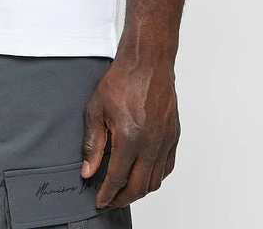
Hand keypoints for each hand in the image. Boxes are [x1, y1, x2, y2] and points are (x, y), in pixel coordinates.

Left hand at [80, 51, 179, 209]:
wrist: (147, 62)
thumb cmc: (123, 79)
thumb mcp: (96, 109)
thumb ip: (92, 143)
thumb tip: (88, 170)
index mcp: (130, 137)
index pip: (118, 178)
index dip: (108, 194)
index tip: (100, 201)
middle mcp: (151, 143)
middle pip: (139, 186)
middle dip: (122, 198)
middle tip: (111, 200)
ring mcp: (165, 140)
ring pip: (155, 180)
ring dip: (139, 190)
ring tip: (125, 189)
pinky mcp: (173, 136)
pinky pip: (167, 167)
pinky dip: (155, 177)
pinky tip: (144, 174)